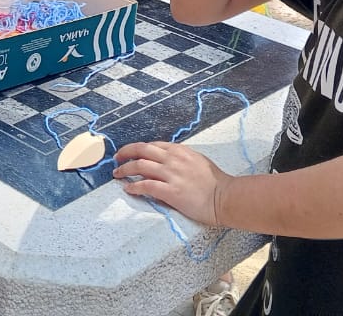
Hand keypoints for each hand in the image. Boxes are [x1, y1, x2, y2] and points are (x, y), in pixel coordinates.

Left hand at [113, 140, 228, 226]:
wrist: (225, 197)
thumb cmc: (216, 182)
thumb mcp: (197, 160)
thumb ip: (181, 158)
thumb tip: (167, 160)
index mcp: (180, 151)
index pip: (152, 145)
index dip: (138, 148)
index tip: (130, 153)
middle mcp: (173, 159)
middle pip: (141, 150)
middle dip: (125, 153)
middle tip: (117, 158)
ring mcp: (171, 174)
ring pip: (139, 166)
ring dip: (125, 169)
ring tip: (117, 174)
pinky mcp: (170, 191)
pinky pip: (145, 185)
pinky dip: (133, 186)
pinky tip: (128, 189)